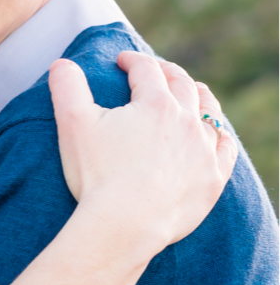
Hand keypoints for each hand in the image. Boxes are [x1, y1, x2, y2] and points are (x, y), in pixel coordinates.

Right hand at [48, 51, 236, 254]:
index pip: (146, 70)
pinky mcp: (212, 178)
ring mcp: (204, 150)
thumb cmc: (96, 174)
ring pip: (209, 112)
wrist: (124, 224)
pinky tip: (215, 134)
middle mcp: (187, 121)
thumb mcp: (71, 125)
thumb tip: (61, 63)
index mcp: (155, 103)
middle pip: (183, 85)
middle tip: (157, 70)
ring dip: (200, 96)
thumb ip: (66, 87)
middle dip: (168, 72)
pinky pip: (225, 148)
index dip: (132, 60)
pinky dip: (220, 135)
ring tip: (195, 91)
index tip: (122, 60)